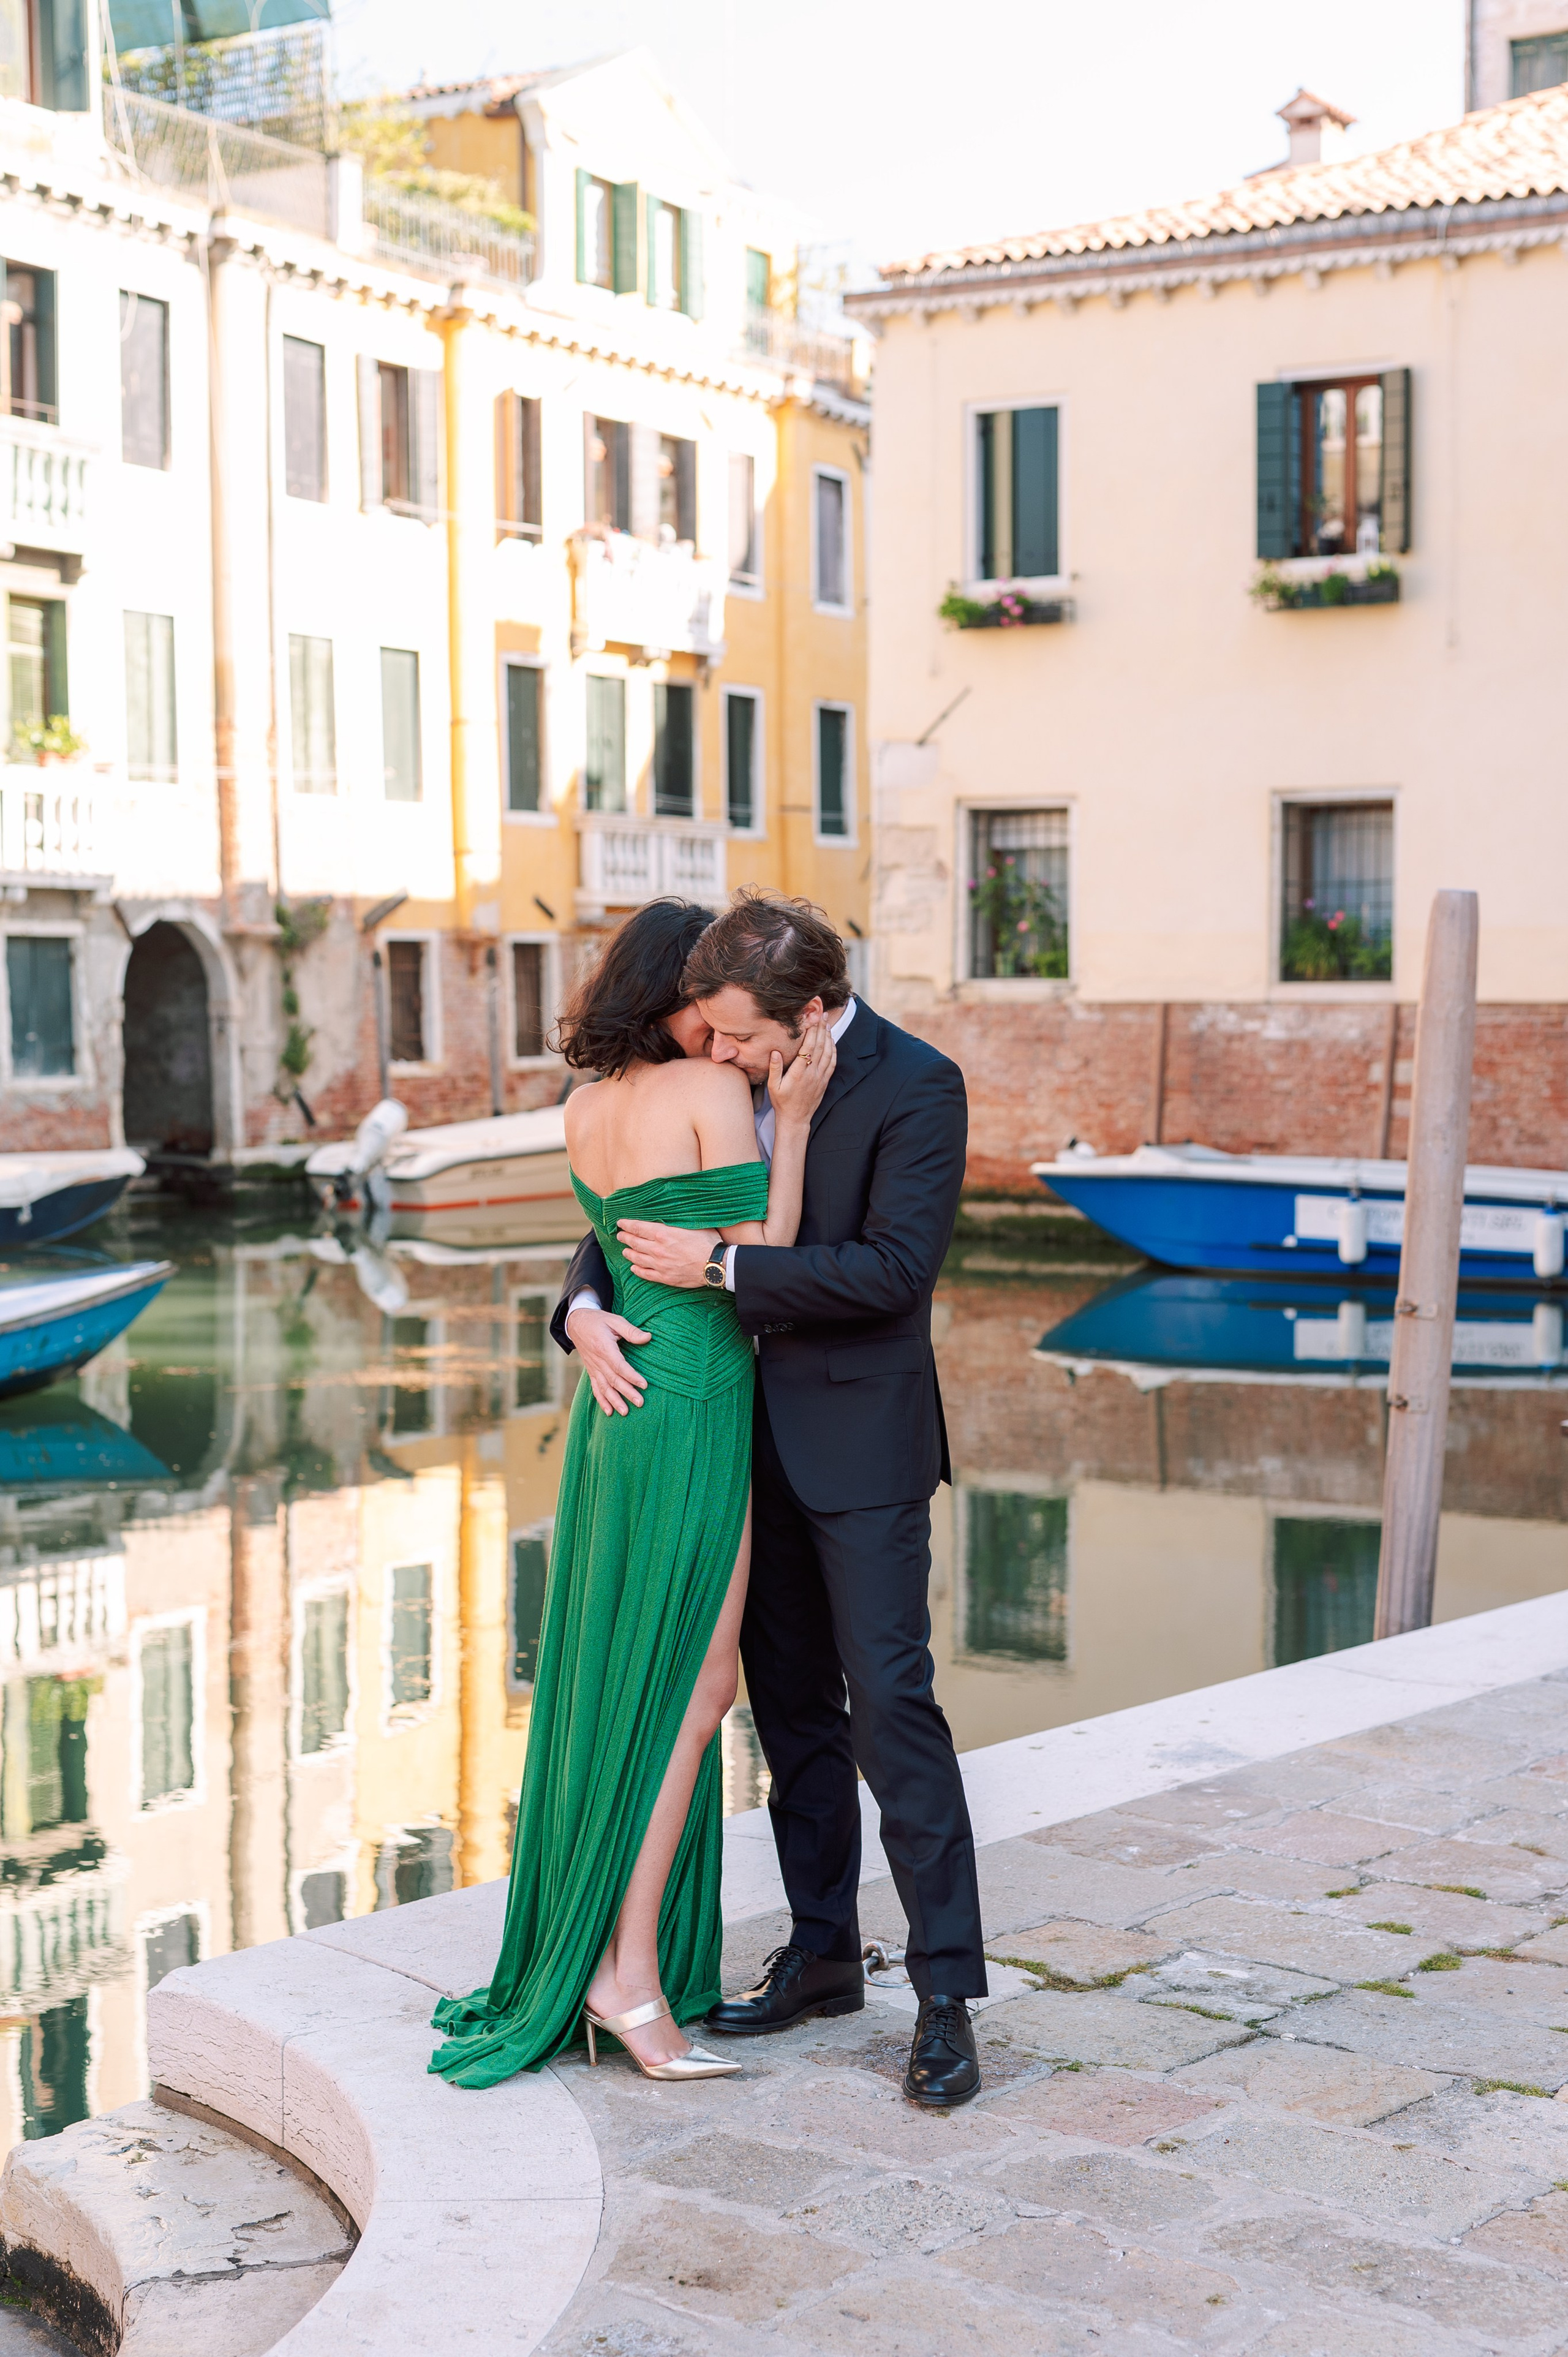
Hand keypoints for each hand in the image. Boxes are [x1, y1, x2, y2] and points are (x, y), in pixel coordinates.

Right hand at [564, 1304, 651, 1414]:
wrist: (576, 1323)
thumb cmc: (598, 1321)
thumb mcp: (615, 1320)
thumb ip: (631, 1331)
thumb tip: (648, 1337)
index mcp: (604, 1348)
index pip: (619, 1366)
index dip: (631, 1376)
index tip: (644, 1385)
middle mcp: (597, 1361)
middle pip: (613, 1380)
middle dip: (627, 1393)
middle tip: (640, 1403)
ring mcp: (593, 1368)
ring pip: (604, 1387)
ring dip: (614, 1401)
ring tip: (625, 1412)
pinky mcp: (591, 1371)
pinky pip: (595, 1388)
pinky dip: (601, 1401)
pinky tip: (609, 1412)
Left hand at [616, 1222, 717, 1288]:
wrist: (715, 1265)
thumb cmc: (707, 1242)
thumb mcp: (692, 1224)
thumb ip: (677, 1221)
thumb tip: (672, 1213)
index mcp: (663, 1234)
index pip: (638, 1228)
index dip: (627, 1225)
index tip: (620, 1223)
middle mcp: (657, 1249)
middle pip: (635, 1242)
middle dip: (625, 1238)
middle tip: (620, 1236)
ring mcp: (660, 1265)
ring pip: (637, 1259)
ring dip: (629, 1253)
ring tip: (625, 1251)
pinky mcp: (665, 1277)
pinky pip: (646, 1274)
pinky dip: (637, 1271)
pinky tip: (633, 1268)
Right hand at [768, 1015, 836, 1130]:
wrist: (795, 1119)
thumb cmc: (782, 1102)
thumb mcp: (772, 1086)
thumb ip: (774, 1068)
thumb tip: (775, 1051)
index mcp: (798, 1073)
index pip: (808, 1048)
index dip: (812, 1032)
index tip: (812, 1020)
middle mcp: (812, 1074)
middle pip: (820, 1047)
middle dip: (822, 1029)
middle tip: (822, 1015)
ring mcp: (820, 1077)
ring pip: (829, 1053)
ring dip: (829, 1037)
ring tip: (827, 1024)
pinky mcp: (825, 1081)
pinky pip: (832, 1063)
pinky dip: (834, 1050)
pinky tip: (832, 1041)